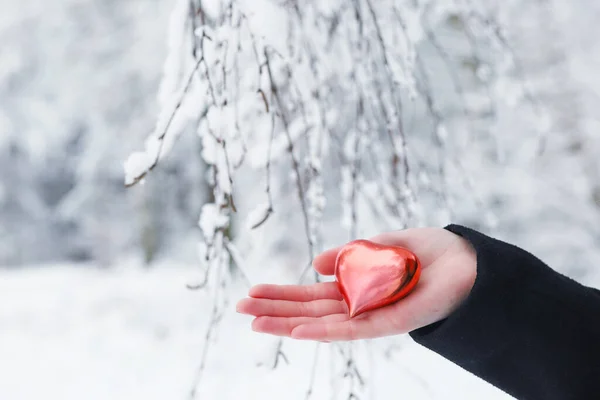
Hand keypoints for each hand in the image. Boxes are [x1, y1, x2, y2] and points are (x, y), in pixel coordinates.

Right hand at [236, 228, 476, 340]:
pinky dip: (324, 330)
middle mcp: (359, 304)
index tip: (253, 292)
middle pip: (310, 309)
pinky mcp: (392, 321)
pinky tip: (299, 329)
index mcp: (356, 286)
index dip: (282, 293)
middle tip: (239, 308)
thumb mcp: (381, 244)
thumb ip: (349, 253)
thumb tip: (314, 263)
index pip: (311, 294)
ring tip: (255, 322)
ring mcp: (373, 315)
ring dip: (288, 323)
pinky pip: (353, 329)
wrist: (469, 261)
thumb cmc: (428, 252)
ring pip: (323, 323)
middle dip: (275, 309)